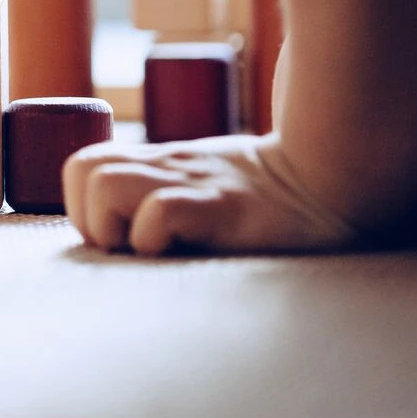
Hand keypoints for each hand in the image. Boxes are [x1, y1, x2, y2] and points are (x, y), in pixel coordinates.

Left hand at [63, 134, 360, 254]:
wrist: (335, 181)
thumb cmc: (268, 199)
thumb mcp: (205, 182)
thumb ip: (164, 193)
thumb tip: (124, 238)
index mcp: (160, 163)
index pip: (82, 165)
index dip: (81, 205)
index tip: (116, 238)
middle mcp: (168, 167)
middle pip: (81, 169)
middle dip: (88, 219)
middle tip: (129, 247)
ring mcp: (194, 184)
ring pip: (105, 185)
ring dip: (113, 227)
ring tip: (152, 250)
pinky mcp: (222, 208)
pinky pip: (159, 211)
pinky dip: (154, 239)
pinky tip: (184, 254)